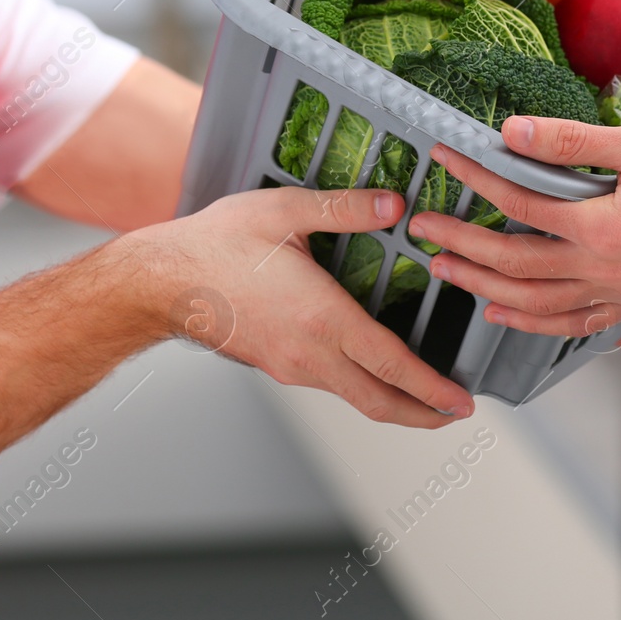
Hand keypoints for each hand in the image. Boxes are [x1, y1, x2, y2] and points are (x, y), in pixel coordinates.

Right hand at [136, 186, 474, 427]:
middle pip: (379, 402)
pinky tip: (370, 369)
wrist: (160, 282)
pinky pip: (330, 384)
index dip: (433, 388)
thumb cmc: (217, 245)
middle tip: (454, 414)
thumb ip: (344, 209)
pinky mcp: (276, 366)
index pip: (393, 366)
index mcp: (323, 319)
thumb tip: (394, 204)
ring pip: (354, 397)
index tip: (461, 401)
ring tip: (422, 395)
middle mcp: (310, 354)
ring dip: (393, 401)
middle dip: (424, 415)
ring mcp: (291, 367)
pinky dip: (362, 386)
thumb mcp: (284, 212)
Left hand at [406, 116, 620, 336]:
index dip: (474, 177)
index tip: (443, 157)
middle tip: (419, 230)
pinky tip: (505, 313)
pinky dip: (531, 323)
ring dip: (483, 287)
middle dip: (459, 245)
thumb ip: (574, 143)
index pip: (517, 202)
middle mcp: (604, 270)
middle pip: (511, 262)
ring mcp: (620, 294)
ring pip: (533, 303)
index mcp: (601, 227)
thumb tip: (511, 133)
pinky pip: (572, 324)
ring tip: (445, 272)